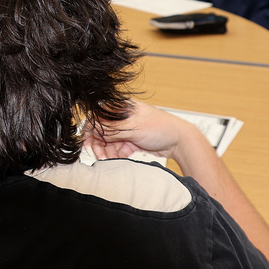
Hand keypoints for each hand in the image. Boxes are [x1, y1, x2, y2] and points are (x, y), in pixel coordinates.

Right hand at [82, 100, 202, 162]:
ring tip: (109, 161)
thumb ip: (112, 129)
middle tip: (100, 156)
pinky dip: (115, 155)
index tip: (88, 142)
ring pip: (108, 142)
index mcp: (121, 107)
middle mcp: (122, 117)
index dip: (91, 129)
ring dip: (107, 152)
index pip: (98, 116)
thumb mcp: (134, 127)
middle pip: (101, 131)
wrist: (181, 142)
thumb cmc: (162, 127)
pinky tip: (117, 160)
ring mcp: (126, 129)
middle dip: (99, 144)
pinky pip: (117, 149)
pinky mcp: (130, 141)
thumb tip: (93, 129)